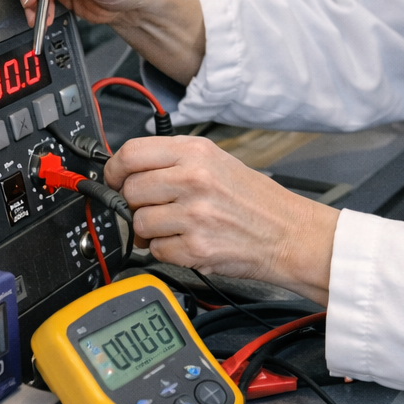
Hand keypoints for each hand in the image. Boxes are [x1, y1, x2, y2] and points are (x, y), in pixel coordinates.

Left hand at [106, 136, 337, 304]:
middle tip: (153, 207)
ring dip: (151, 230)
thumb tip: (129, 169)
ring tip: (177, 226)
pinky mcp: (196, 247)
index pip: (131, 153)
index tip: (114, 179)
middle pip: (130, 190)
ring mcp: (194, 214)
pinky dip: (166, 251)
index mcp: (196, 152)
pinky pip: (156, 250)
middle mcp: (193, 178)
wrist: (289, 234)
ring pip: (139, 222)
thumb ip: (174, 161)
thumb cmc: (256, 201)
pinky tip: (188, 242)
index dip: (114, 169)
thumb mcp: (217, 162)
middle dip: (135, 203)